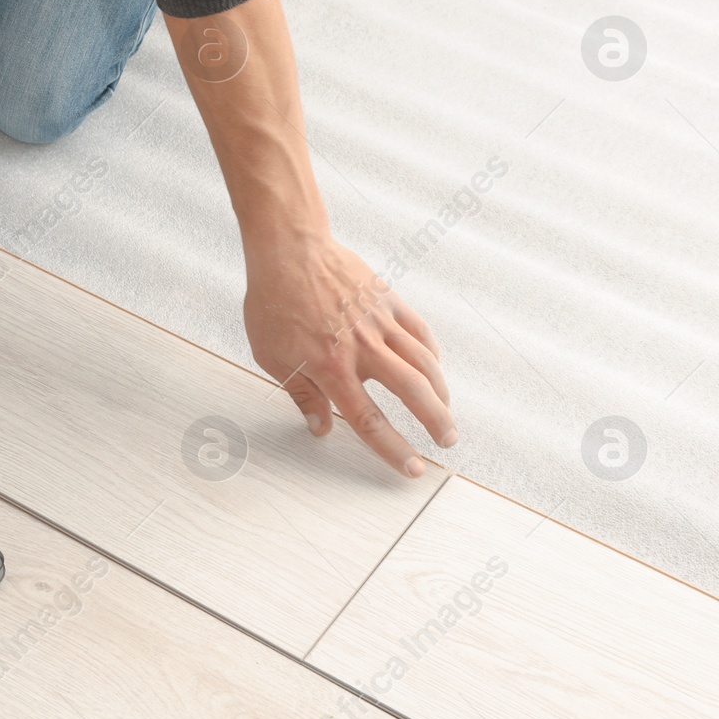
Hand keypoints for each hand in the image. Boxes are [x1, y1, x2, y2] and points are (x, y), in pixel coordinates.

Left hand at [245, 233, 454, 476]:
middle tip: (447, 442)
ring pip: (424, 364)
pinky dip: (432, 354)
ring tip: (447, 412)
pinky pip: (420, 332)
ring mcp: (380, 323)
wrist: (289, 250)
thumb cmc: (273, 302)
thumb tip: (321, 428)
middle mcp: (362, 349)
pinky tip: (434, 368)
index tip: (413, 468)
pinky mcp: (388, 301)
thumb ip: (301, 394)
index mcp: (332, 368)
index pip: (369, 420)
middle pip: (412, 393)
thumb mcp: (272, 356)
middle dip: (435, 423)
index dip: (394, 450)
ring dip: (441, 393)